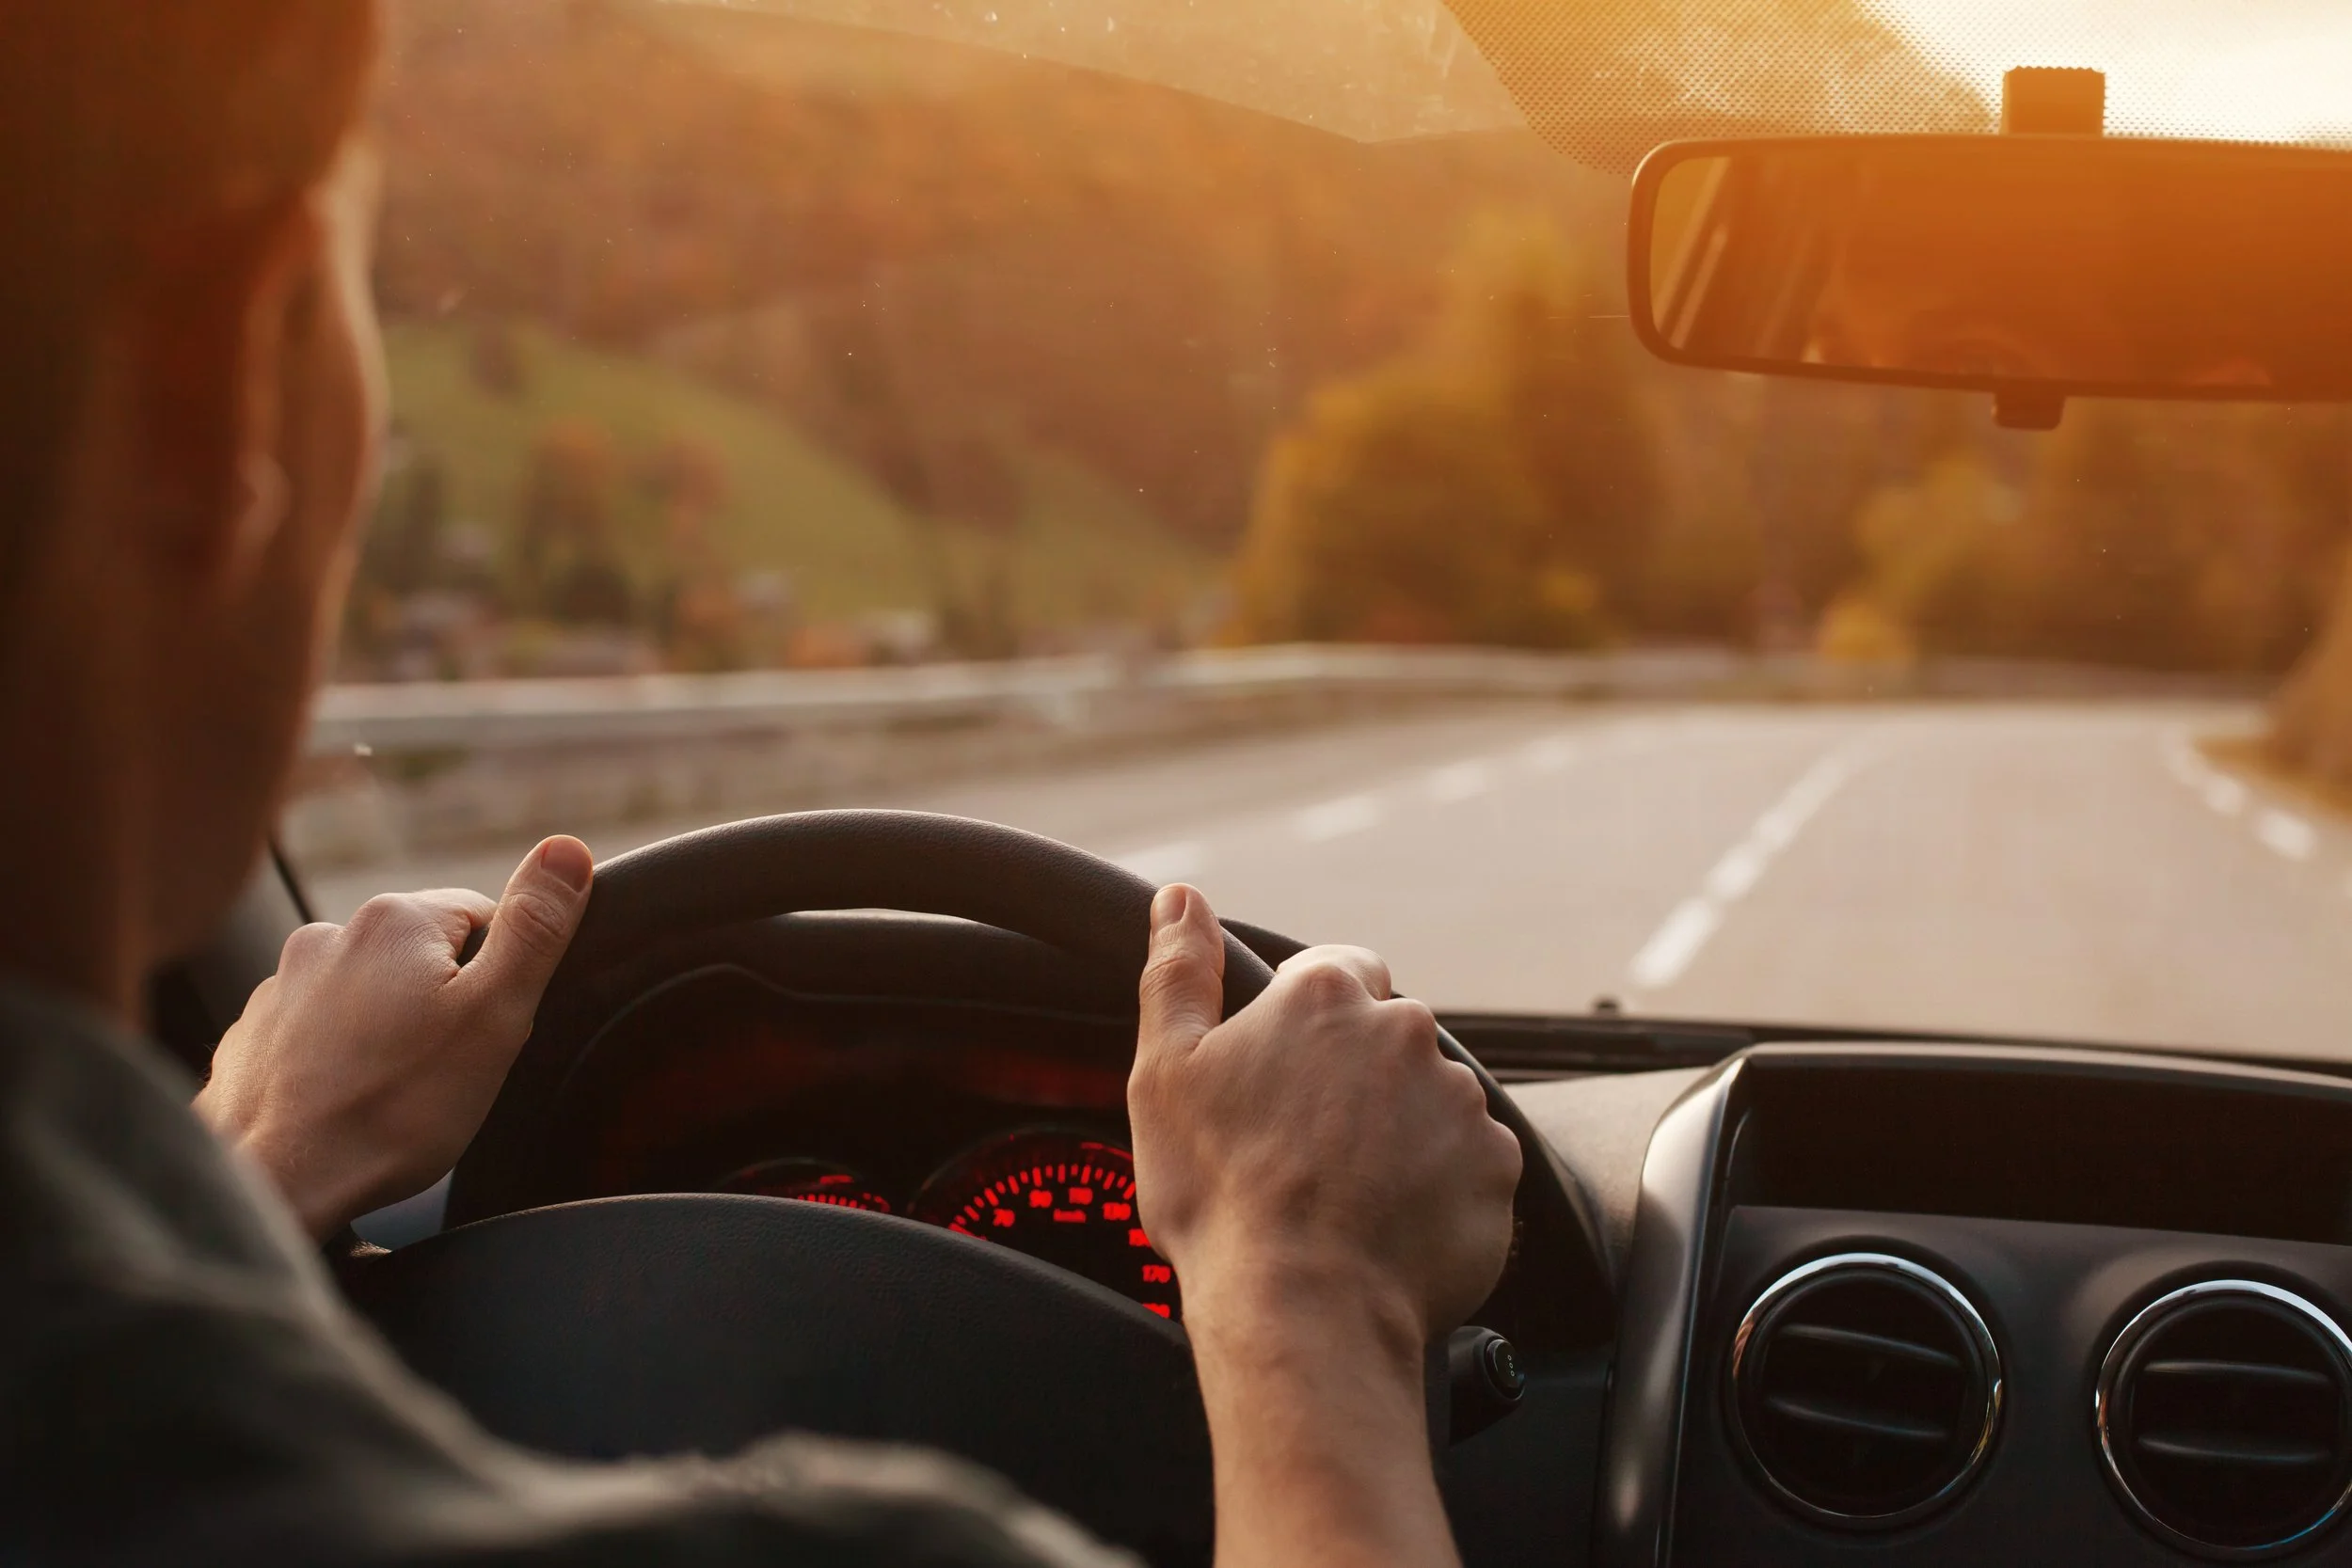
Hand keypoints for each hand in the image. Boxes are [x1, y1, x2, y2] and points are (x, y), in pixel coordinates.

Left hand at [194, 836, 593, 1239]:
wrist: (275, 1186)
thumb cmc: (392, 1110)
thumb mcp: (494, 1017)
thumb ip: (534, 929)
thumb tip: (568, 849)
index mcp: (396, 920)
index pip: (484, 919)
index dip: (499, 980)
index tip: (485, 1035)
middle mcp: (329, 935)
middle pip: (423, 956)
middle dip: (442, 1003)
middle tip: (445, 1072)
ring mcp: (280, 985)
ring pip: (367, 994)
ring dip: (386, 1030)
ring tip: (392, 1095)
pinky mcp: (253, 1035)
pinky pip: (316, 1031)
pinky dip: (336, 1059)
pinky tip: (345, 1104)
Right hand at [1128, 883, 1519, 1567]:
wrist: (1300, 1308)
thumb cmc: (1220, 1193)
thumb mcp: (1165, 1070)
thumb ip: (1178, 971)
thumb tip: (1179, 900)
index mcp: (1327, 996)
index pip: (1339, 969)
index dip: (1309, 1019)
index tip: (1286, 1075)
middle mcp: (1407, 1031)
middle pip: (1387, 1037)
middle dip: (1355, 1081)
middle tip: (1304, 1149)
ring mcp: (1460, 1100)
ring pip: (1430, 1101)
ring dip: (1399, 1133)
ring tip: (1345, 1197)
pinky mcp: (1497, 1169)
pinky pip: (1469, 1166)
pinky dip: (1437, 1188)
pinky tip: (1387, 1227)